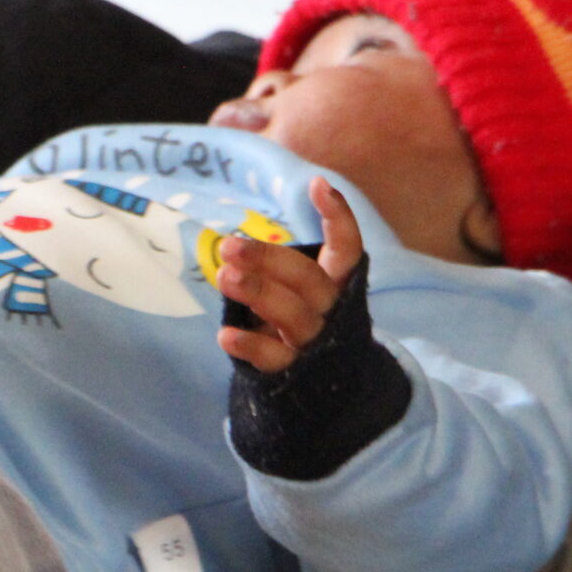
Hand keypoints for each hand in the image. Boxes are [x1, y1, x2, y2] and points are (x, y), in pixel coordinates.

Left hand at [214, 177, 363, 373]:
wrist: (317, 386)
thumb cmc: (297, 318)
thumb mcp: (297, 286)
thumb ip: (280, 260)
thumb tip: (250, 227)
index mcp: (335, 284)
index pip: (347, 248)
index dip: (339, 218)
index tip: (318, 185)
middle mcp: (330, 311)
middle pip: (310, 280)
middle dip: (270, 260)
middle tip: (230, 245)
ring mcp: (312, 342)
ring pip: (293, 315)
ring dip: (259, 293)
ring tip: (224, 276)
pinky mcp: (291, 371)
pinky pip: (273, 359)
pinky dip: (250, 346)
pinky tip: (225, 335)